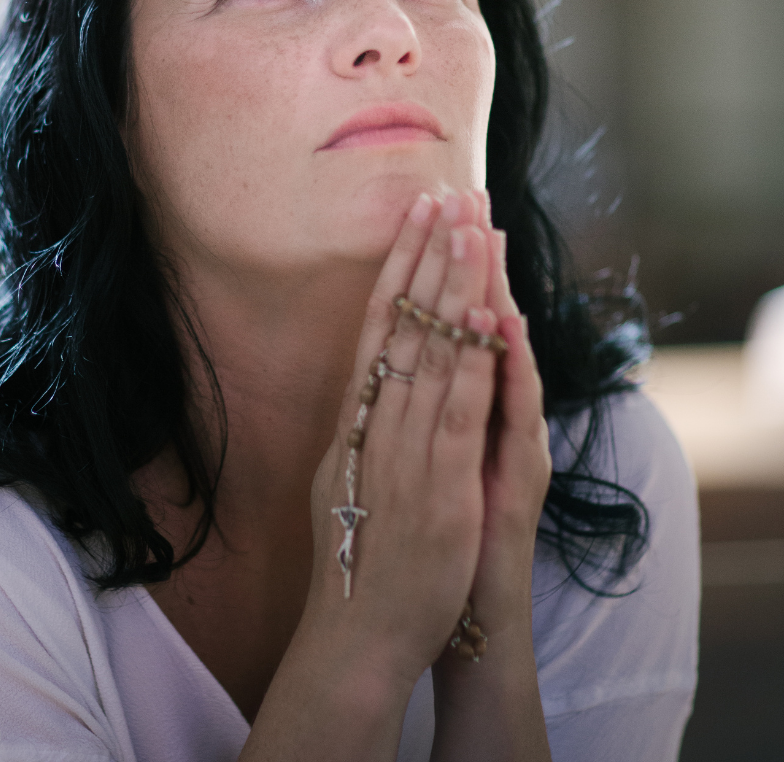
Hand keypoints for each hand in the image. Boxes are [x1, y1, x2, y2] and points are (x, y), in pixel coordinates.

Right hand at [307, 188, 504, 682]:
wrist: (353, 631)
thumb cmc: (353, 557)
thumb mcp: (342, 478)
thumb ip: (356, 429)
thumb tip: (359, 385)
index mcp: (352, 420)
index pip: (374, 326)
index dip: (395, 268)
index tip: (412, 218)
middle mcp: (372, 424)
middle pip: (400, 325)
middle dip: (425, 256)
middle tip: (443, 195)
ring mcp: (402, 451)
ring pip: (429, 354)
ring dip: (451, 288)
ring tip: (468, 230)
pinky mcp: (436, 486)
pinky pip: (455, 412)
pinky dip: (470, 363)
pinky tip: (485, 317)